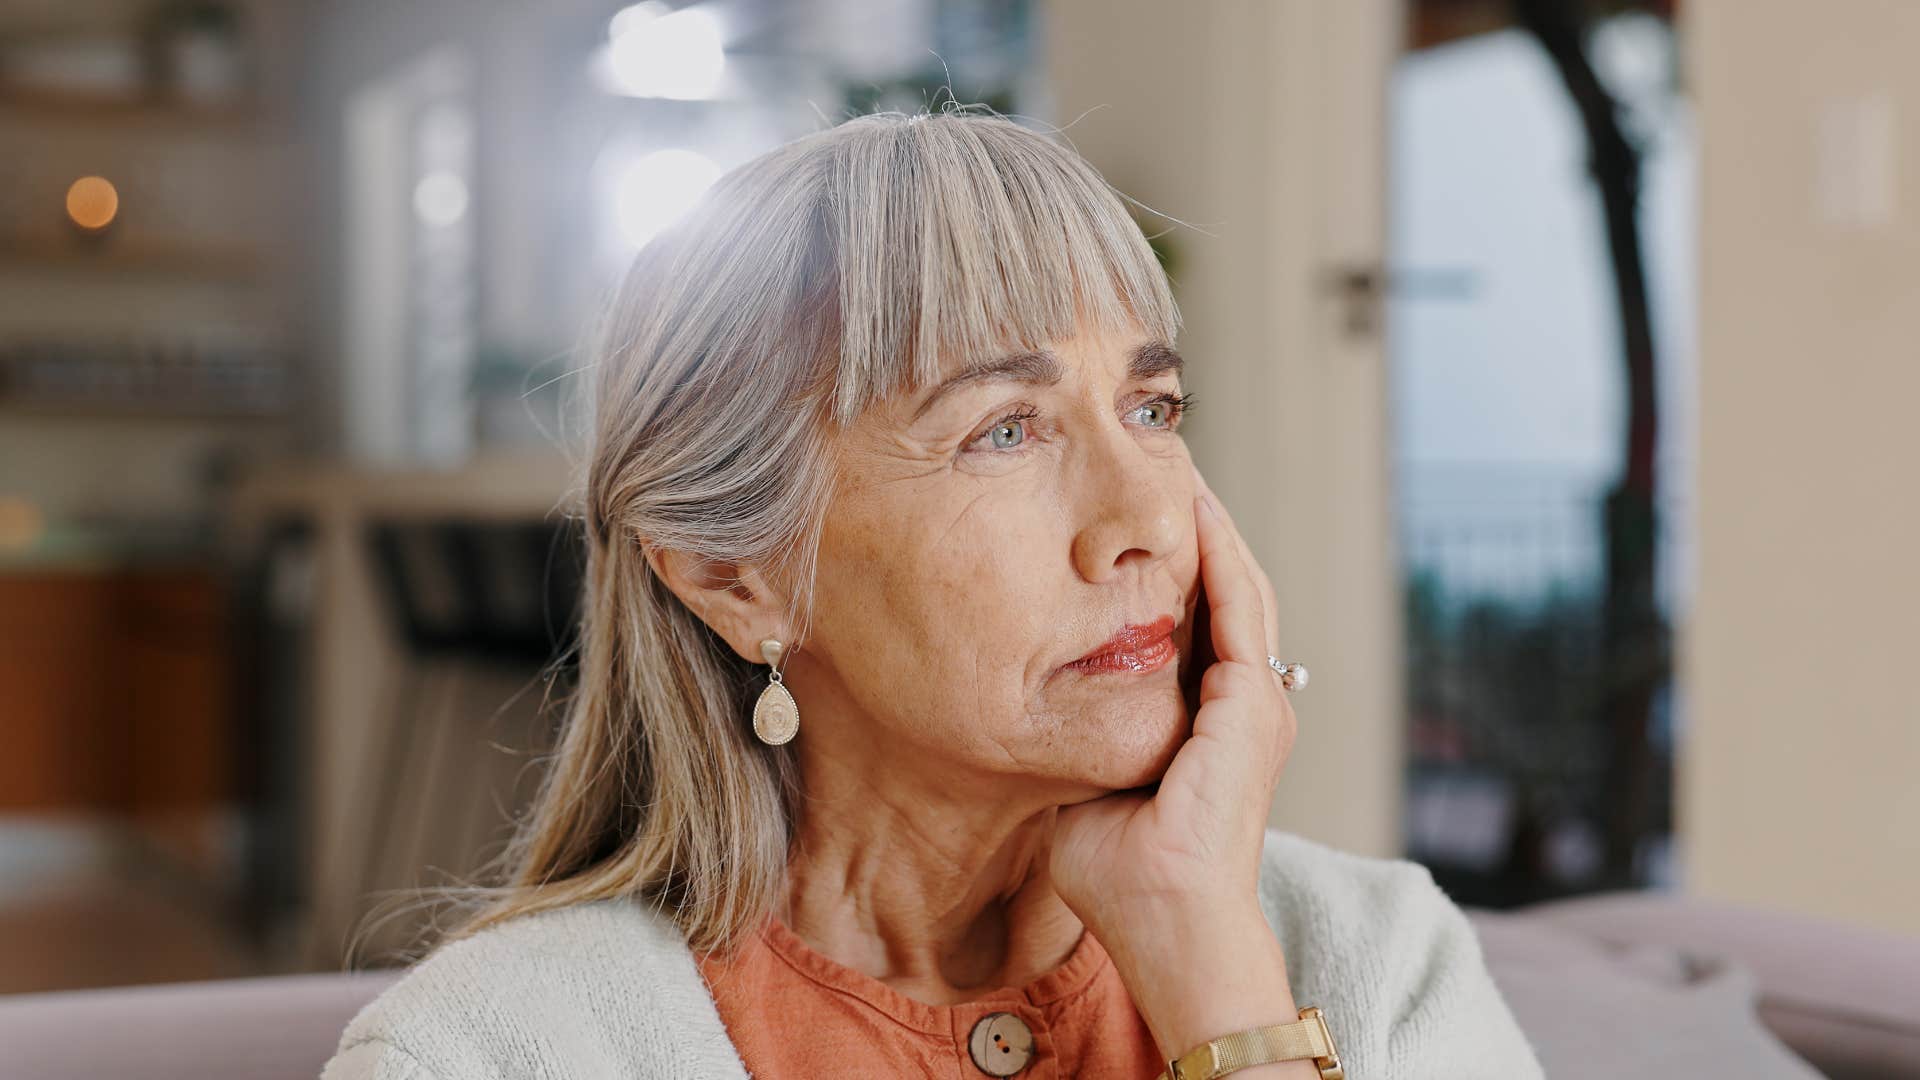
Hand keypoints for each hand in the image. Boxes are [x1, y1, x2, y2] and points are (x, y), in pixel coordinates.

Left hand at [1050, 460, 1295, 929]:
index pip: (1197, 624)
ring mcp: (1256, 705)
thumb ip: (1073, 739)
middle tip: (1165, 468)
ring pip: (1240, 588)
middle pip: (1225, 594)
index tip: (1133, 521)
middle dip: (1199, 532)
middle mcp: (1243, 707)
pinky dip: (1220, 553)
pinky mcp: (1252, 707)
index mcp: (1209, 724)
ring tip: (1183, 469)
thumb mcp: (1085, 786)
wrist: (1165, 923)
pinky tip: (1196, 508)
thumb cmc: (1119, 876)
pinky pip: (1238, 607)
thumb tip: (1024, 706)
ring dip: (1213, 528)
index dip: (1171, 568)